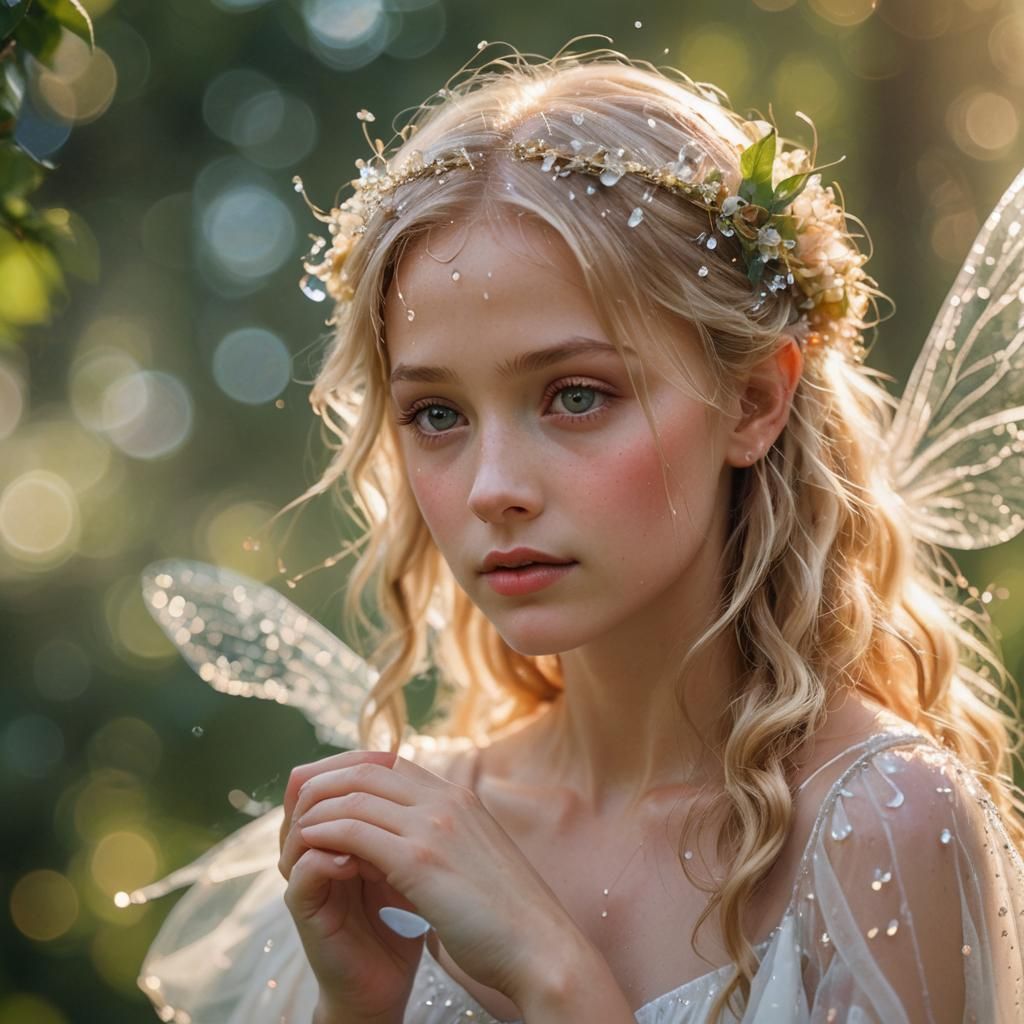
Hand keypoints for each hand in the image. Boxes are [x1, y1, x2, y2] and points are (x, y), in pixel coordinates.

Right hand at [278, 750, 424, 1023]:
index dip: (354, 760)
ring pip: (301, 824)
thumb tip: (419, 770)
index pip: (331, 777)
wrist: (389, 980)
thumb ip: (404, 819)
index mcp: (340, 830)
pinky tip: (355, 860)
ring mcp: (307, 874)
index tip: (390, 756)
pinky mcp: (305, 907)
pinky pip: (303, 869)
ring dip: (338, 817)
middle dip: (343, 781)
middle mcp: (316, 845)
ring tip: (372, 823)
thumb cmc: (405, 917)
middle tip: (377, 778)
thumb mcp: (411, 856)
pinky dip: (329, 856)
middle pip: (309, 791)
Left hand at [279, 748, 582, 1006]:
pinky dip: (324, 835)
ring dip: (316, 810)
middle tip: (296, 806)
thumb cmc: (510, 916)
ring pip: (354, 796)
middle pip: (366, 769)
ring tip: (294, 832)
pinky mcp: (420, 860)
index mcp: (461, 797)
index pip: (391, 763)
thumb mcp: (477, 859)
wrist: (542, 949)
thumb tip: (407, 843)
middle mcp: (447, 799)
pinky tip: (307, 851)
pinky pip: (353, 832)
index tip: (325, 795)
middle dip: (324, 783)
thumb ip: (446, 838)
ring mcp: (435, 825)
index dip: (351, 773)